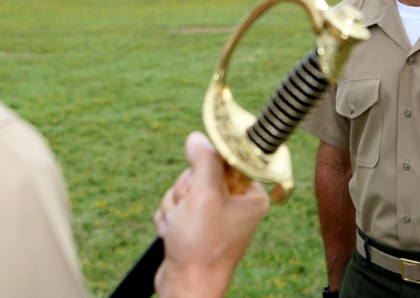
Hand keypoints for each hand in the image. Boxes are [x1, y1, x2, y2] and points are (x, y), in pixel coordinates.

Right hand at [153, 132, 268, 297]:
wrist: (186, 286)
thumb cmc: (203, 247)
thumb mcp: (205, 195)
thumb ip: (203, 160)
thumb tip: (197, 138)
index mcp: (249, 195)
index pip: (223, 159)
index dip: (203, 169)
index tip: (200, 187)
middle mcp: (234, 204)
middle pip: (198, 173)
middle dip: (185, 193)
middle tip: (190, 212)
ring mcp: (214, 216)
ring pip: (183, 190)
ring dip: (174, 207)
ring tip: (181, 227)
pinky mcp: (196, 225)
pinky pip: (175, 206)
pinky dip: (169, 219)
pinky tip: (174, 234)